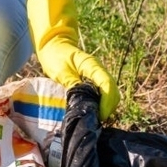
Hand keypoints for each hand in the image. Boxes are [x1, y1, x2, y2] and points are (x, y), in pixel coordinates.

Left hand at [27, 0, 120, 120]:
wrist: (53, 45)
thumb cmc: (55, 56)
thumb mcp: (61, 71)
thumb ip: (72, 84)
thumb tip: (81, 101)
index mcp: (92, 66)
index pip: (107, 85)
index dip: (107, 102)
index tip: (100, 115)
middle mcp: (99, 71)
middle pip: (113, 92)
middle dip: (108, 108)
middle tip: (95, 120)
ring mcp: (97, 75)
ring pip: (110, 94)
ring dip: (105, 107)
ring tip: (93, 118)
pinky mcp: (93, 81)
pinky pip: (102, 94)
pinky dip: (100, 104)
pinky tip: (92, 111)